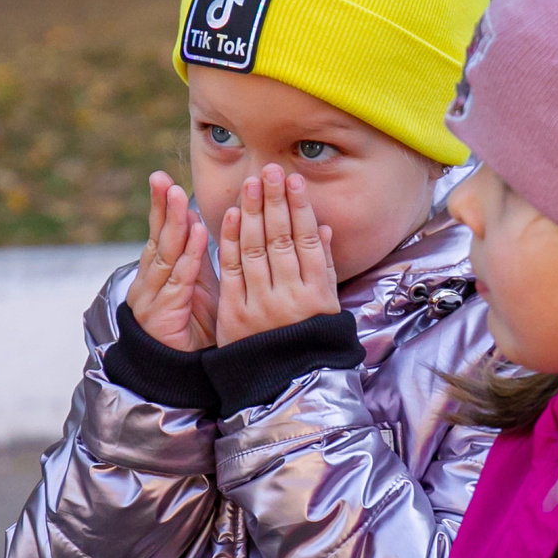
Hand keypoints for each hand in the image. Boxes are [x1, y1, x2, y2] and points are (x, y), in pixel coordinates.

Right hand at [126, 172, 214, 349]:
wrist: (182, 374)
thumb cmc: (195, 329)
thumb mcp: (200, 287)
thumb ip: (198, 259)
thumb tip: (201, 222)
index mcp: (159, 273)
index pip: (160, 234)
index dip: (163, 208)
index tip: (166, 182)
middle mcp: (149, 282)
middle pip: (156, 238)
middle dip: (161, 207)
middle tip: (163, 180)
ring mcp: (151, 298)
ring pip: (163, 254)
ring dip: (172, 224)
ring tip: (177, 197)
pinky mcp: (161, 315)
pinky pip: (176, 280)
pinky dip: (187, 256)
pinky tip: (194, 236)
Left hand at [217, 165, 338, 344]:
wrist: (285, 388)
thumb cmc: (310, 342)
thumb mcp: (327, 307)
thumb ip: (324, 266)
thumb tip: (324, 227)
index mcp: (317, 295)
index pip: (308, 242)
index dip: (300, 209)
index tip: (293, 181)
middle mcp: (290, 298)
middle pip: (281, 240)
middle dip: (274, 202)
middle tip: (270, 170)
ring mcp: (261, 306)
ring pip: (256, 250)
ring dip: (252, 212)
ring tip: (251, 183)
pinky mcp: (235, 315)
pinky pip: (232, 271)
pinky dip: (230, 241)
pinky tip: (231, 215)